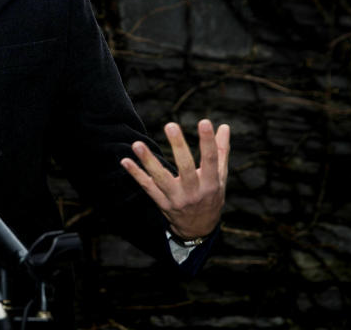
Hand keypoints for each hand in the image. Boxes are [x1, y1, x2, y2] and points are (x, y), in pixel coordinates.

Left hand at [120, 119, 229, 239]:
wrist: (199, 229)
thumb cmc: (210, 197)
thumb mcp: (220, 177)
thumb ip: (221, 151)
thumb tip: (224, 126)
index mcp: (211, 183)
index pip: (211, 160)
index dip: (208, 142)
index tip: (205, 122)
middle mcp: (194, 192)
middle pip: (186, 168)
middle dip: (178, 146)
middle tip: (170, 125)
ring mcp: (177, 199)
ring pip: (161, 179)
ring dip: (148, 161)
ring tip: (137, 144)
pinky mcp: (162, 204)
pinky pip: (147, 188)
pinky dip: (136, 175)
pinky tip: (125, 161)